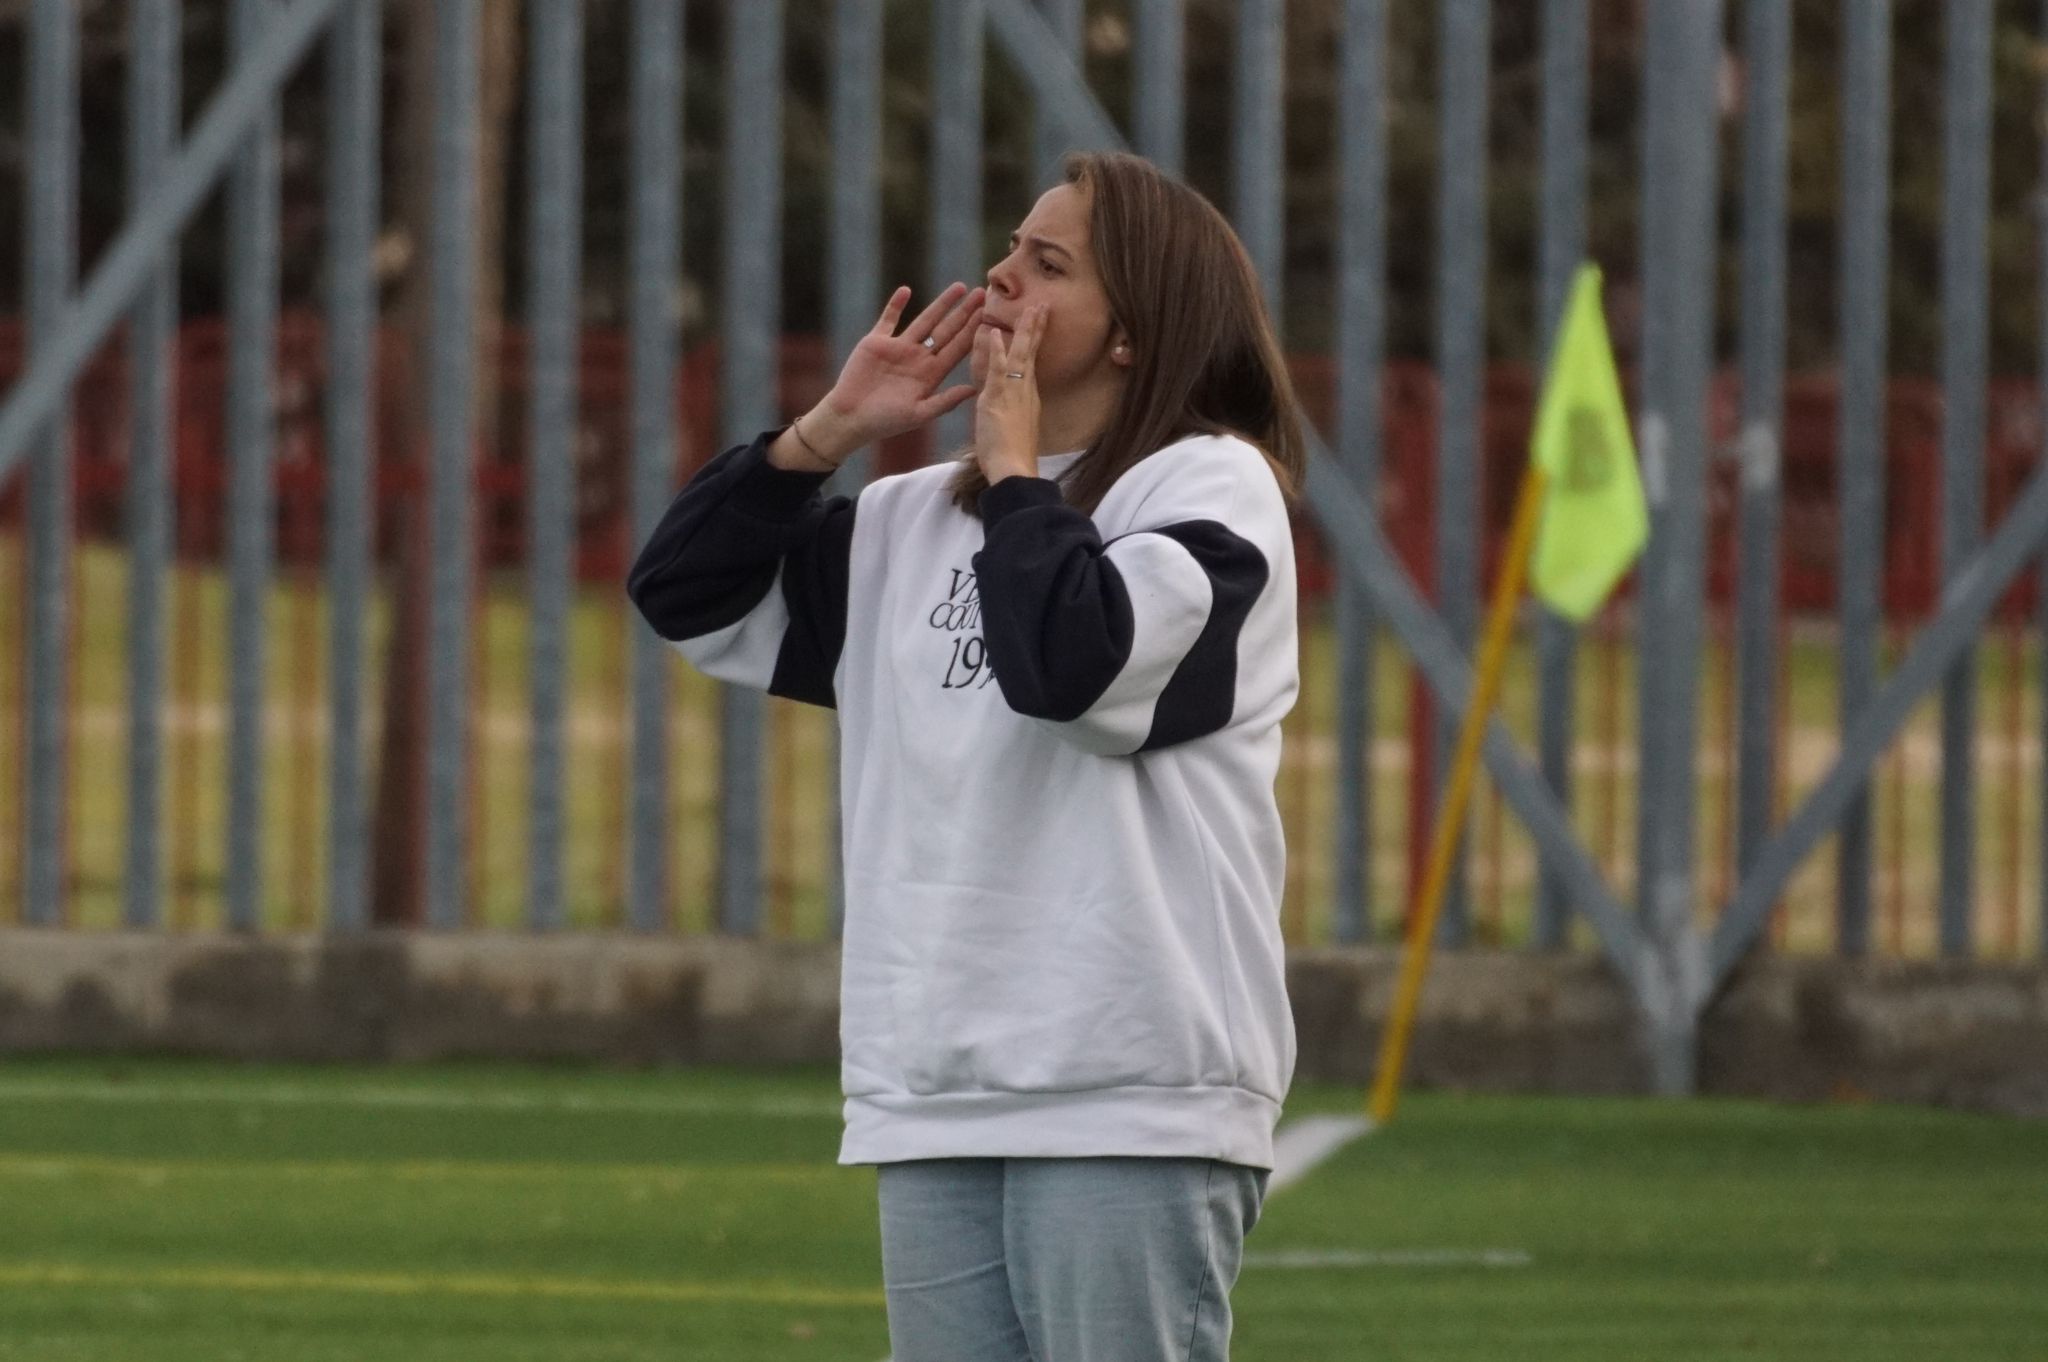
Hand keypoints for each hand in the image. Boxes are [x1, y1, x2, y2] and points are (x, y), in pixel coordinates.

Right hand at [801, 284, 984, 461]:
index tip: (989, 315)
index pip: (957, 348)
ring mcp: (898, 348)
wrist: (850, 418)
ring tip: (959, 287)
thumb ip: (945, 401)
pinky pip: (887, 319)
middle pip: (946, 330)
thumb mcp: (919, 414)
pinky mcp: (876, 342)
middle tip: (984, 293)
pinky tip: (906, 290)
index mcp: (931, 375)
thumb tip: (973, 389)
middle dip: (964, 313)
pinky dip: (895, 305)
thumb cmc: (884, 422)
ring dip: (941, 304)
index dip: (973, 331)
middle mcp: (918, 358)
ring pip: (924, 320)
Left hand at [973, 304, 1045, 483]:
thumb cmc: (1012, 458)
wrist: (1015, 470)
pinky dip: (997, 350)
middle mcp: (1025, 391)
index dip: (1034, 342)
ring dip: (1025, 329)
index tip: (1039, 323)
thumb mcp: (1011, 429)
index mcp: (1027, 397)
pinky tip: (995, 332)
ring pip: (1020, 354)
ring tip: (1031, 307)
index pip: (1030, 362)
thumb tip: (1005, 407)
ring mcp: (1014, 392)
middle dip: (1036, 327)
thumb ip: (1007, 412)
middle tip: (1042, 304)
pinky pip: (998, 369)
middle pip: (1031, 352)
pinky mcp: (999, 398)